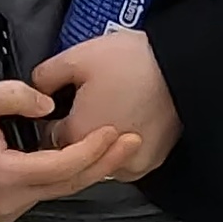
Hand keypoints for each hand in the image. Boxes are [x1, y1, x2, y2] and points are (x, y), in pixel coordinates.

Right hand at [0, 81, 137, 221]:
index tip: (113, 130)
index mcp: (3, 176)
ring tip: (119, 146)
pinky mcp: (11, 210)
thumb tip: (49, 107)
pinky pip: (49, 191)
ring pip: (61, 190)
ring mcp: (10, 211)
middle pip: (68, 184)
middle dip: (103, 162)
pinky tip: (91, 156)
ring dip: (90, 168)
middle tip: (133, 139)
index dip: (90, 150)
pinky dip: (70, 174)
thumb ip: (16, 96)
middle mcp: (11, 201)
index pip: (59, 166)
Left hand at [34, 28, 181, 180]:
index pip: (46, 140)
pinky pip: (127, 160)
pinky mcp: (153, 161)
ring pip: (101, 159)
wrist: (185, 67)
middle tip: (90, 102)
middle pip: (75, 153)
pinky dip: (124, 145)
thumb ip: (46, 76)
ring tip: (112, 108)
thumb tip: (37, 88)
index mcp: (77, 136)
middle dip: (77, 131)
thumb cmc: (134, 62)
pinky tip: (130, 117)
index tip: (62, 105)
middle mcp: (102, 159)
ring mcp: (130, 164)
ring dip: (101, 141)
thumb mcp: (78, 57)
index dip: (52, 119)